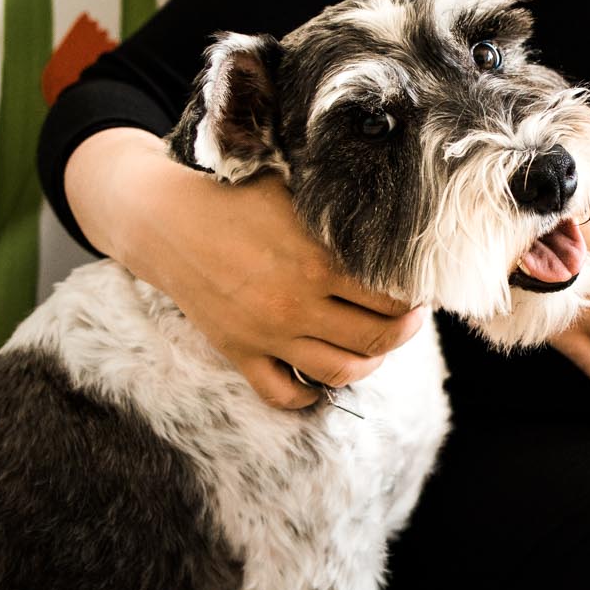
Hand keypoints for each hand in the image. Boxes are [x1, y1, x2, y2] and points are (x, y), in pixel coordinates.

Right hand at [64, 128, 426, 408]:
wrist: (166, 221)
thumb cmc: (239, 198)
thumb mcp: (296, 193)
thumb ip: (342, 215)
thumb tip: (399, 220)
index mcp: (317, 262)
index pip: (391, 297)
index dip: (416, 295)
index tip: (422, 287)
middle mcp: (296, 305)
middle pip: (377, 339)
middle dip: (404, 331)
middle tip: (410, 317)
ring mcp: (268, 335)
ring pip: (341, 372)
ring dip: (370, 363)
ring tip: (375, 344)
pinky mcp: (240, 353)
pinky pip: (283, 394)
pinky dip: (310, 396)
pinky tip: (323, 377)